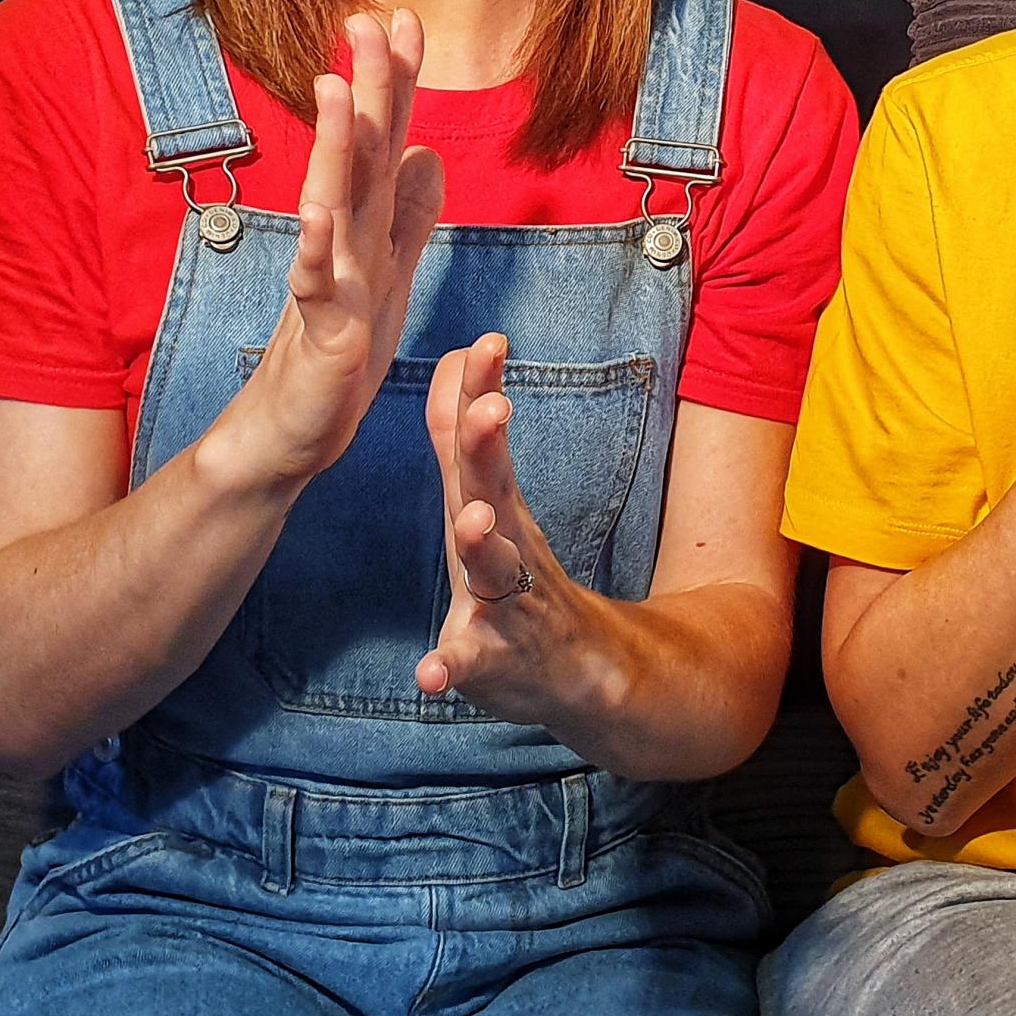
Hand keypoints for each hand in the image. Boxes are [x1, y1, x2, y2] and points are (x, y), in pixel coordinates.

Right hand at [207, 11, 445, 490]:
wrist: (294, 429)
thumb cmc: (339, 350)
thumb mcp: (391, 274)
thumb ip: (409, 216)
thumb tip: (428, 153)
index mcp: (368, 225)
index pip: (388, 140)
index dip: (398, 83)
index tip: (403, 17)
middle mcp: (344, 240)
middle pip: (362, 153)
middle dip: (368, 87)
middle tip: (365, 18)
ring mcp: (327, 280)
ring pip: (334, 203)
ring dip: (337, 147)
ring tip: (337, 87)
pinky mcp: (318, 331)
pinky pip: (314, 284)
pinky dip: (314, 248)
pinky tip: (317, 212)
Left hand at [415, 333, 596, 722]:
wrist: (585, 670)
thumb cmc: (519, 575)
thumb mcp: (491, 498)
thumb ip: (461, 432)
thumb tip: (454, 356)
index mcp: (494, 504)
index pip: (485, 438)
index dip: (482, 390)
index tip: (488, 341)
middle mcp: (505, 544)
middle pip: (494, 489)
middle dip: (489, 449)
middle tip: (490, 407)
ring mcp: (504, 602)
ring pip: (494, 569)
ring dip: (483, 543)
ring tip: (471, 522)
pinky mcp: (493, 660)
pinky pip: (469, 664)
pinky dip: (450, 667)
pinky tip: (430, 674)